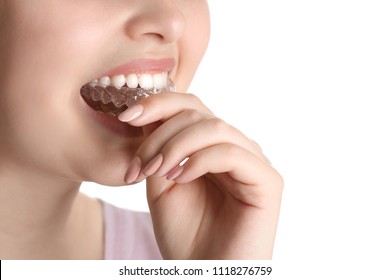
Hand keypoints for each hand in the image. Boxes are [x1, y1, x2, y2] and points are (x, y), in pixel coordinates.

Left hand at [119, 92, 282, 258]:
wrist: (203, 271)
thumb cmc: (184, 233)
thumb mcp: (161, 182)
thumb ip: (160, 147)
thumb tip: (148, 110)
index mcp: (213, 147)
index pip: (191, 107)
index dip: (158, 103)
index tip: (126, 116)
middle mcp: (236, 148)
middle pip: (200, 113)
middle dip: (161, 134)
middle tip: (140, 166)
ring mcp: (254, 162)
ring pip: (215, 128)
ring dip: (176, 146)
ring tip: (156, 172)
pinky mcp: (268, 181)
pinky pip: (231, 153)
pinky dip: (200, 161)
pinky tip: (180, 179)